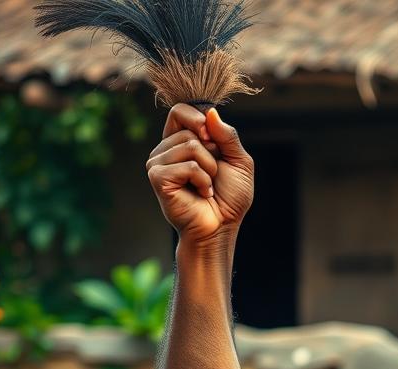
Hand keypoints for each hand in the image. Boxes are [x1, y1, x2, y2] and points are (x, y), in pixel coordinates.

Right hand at [146, 104, 253, 242]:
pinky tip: (202, 194)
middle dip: (212, 152)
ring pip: (190, 145)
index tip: (214, 143)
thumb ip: (228, 135)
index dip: (200, 120)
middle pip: (189, 127)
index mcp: (180, 141)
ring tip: (207, 187)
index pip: (180, 110)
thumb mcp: (239, 161)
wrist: (221, 229)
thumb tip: (210, 112)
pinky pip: (187, 165)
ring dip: (209, 169)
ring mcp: (158, 163)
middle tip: (212, 175)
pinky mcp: (158, 177)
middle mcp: (166, 149)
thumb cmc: (229, 199)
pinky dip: (202, 180)